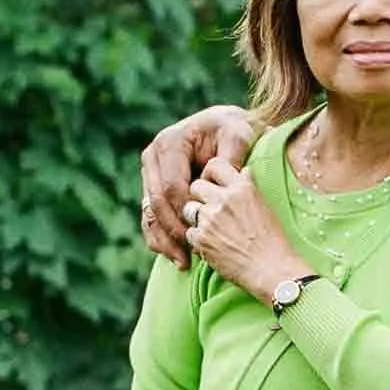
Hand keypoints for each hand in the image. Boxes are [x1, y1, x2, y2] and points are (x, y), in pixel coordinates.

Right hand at [141, 105, 254, 265]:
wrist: (225, 128)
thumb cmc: (235, 132)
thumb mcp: (239, 137)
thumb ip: (230, 158)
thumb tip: (213, 186)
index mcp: (170, 143)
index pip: (171, 187)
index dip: (184, 213)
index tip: (202, 233)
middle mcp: (153, 157)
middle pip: (156, 203)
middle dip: (173, 231)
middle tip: (189, 256)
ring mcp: (150, 173)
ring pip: (150, 213)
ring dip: (164, 240)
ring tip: (182, 262)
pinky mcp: (152, 187)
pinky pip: (150, 217)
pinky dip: (160, 238)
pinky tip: (175, 256)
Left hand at [185, 156, 309, 303]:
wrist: (272, 269)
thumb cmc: (273, 241)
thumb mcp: (264, 206)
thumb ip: (248, 187)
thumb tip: (243, 171)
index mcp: (242, 188)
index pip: (214, 165)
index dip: (209, 174)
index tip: (211, 184)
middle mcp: (225, 199)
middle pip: (196, 186)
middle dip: (199, 197)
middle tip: (208, 210)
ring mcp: (211, 219)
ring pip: (188, 209)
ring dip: (195, 218)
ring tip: (210, 229)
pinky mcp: (202, 239)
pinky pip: (188, 232)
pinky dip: (197, 239)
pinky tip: (212, 245)